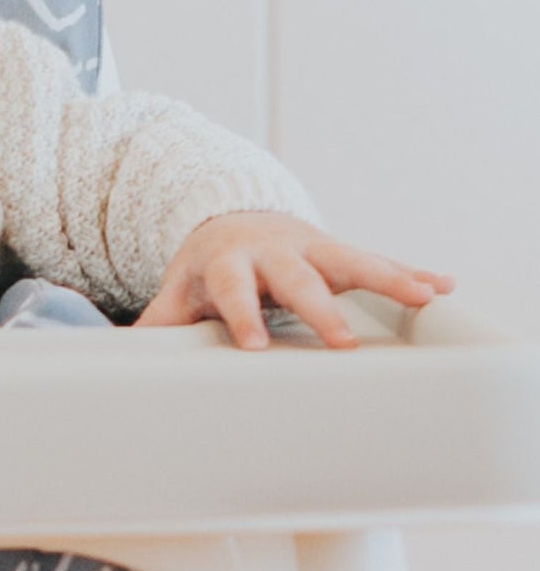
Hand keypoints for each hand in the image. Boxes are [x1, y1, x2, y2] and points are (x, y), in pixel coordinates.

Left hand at [133, 212, 454, 349]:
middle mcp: (273, 250)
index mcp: (229, 261)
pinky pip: (379, 261)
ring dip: (388, 276)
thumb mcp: (180, 289)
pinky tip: (443, 286)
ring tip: (425, 295)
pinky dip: (410, 272)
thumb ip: (161, 320)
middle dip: (319, 308)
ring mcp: (311, 247)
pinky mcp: (338, 251)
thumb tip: (128, 352)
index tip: (254, 345)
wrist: (230, 217)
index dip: (241, 314)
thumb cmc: (207, 267)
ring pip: (351, 259)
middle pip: (297, 278)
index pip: (233, 287)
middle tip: (342, 342)